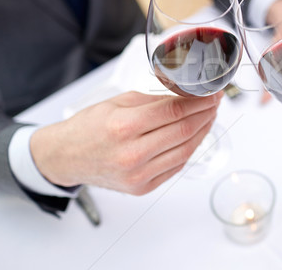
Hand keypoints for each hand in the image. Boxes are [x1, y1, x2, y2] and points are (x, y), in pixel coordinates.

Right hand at [30, 91, 221, 194]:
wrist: (66, 157)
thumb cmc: (89, 127)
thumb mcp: (117, 102)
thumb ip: (153, 101)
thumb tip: (186, 96)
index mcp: (123, 126)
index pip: (174, 111)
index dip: (199, 101)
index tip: (212, 93)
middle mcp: (132, 154)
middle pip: (184, 131)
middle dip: (205, 114)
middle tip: (215, 103)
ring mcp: (138, 175)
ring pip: (185, 151)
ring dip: (203, 132)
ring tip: (209, 118)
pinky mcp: (142, 188)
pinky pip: (176, 166)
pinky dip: (189, 149)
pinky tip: (195, 136)